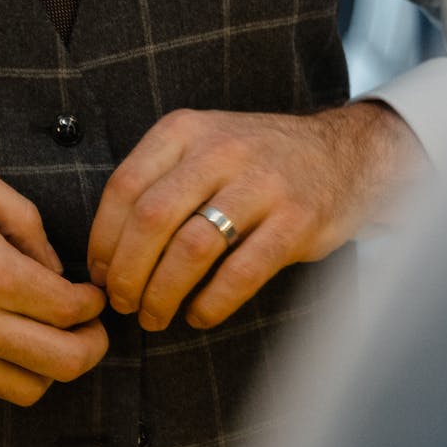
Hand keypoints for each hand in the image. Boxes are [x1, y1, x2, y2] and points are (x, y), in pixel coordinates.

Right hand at [0, 153, 107, 405]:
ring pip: (29, 389)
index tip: (94, 294)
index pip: (72, 310)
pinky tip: (2, 336)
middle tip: (93, 329)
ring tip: (52, 339)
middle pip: (66, 363)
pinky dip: (5, 367)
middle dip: (93, 347)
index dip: (95, 304)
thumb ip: (23, 217)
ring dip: (52, 367)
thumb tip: (53, 262)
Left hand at [87, 102, 426, 330]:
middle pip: (151, 219)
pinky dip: (212, 303)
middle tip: (123, 305)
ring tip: (156, 316)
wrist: (345, 153)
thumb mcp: (205, 145)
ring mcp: (263, 184)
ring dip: (163, 293)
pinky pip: (241, 272)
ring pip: (192, 248)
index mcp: (187, 130)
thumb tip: (107, 256)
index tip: (101, 275)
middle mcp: (221, 150)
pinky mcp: (297, 220)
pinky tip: (201, 315)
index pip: (124, 187)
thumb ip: (160, 183)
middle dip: (128, 274)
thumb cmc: (260, 162)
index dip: (103, 241)